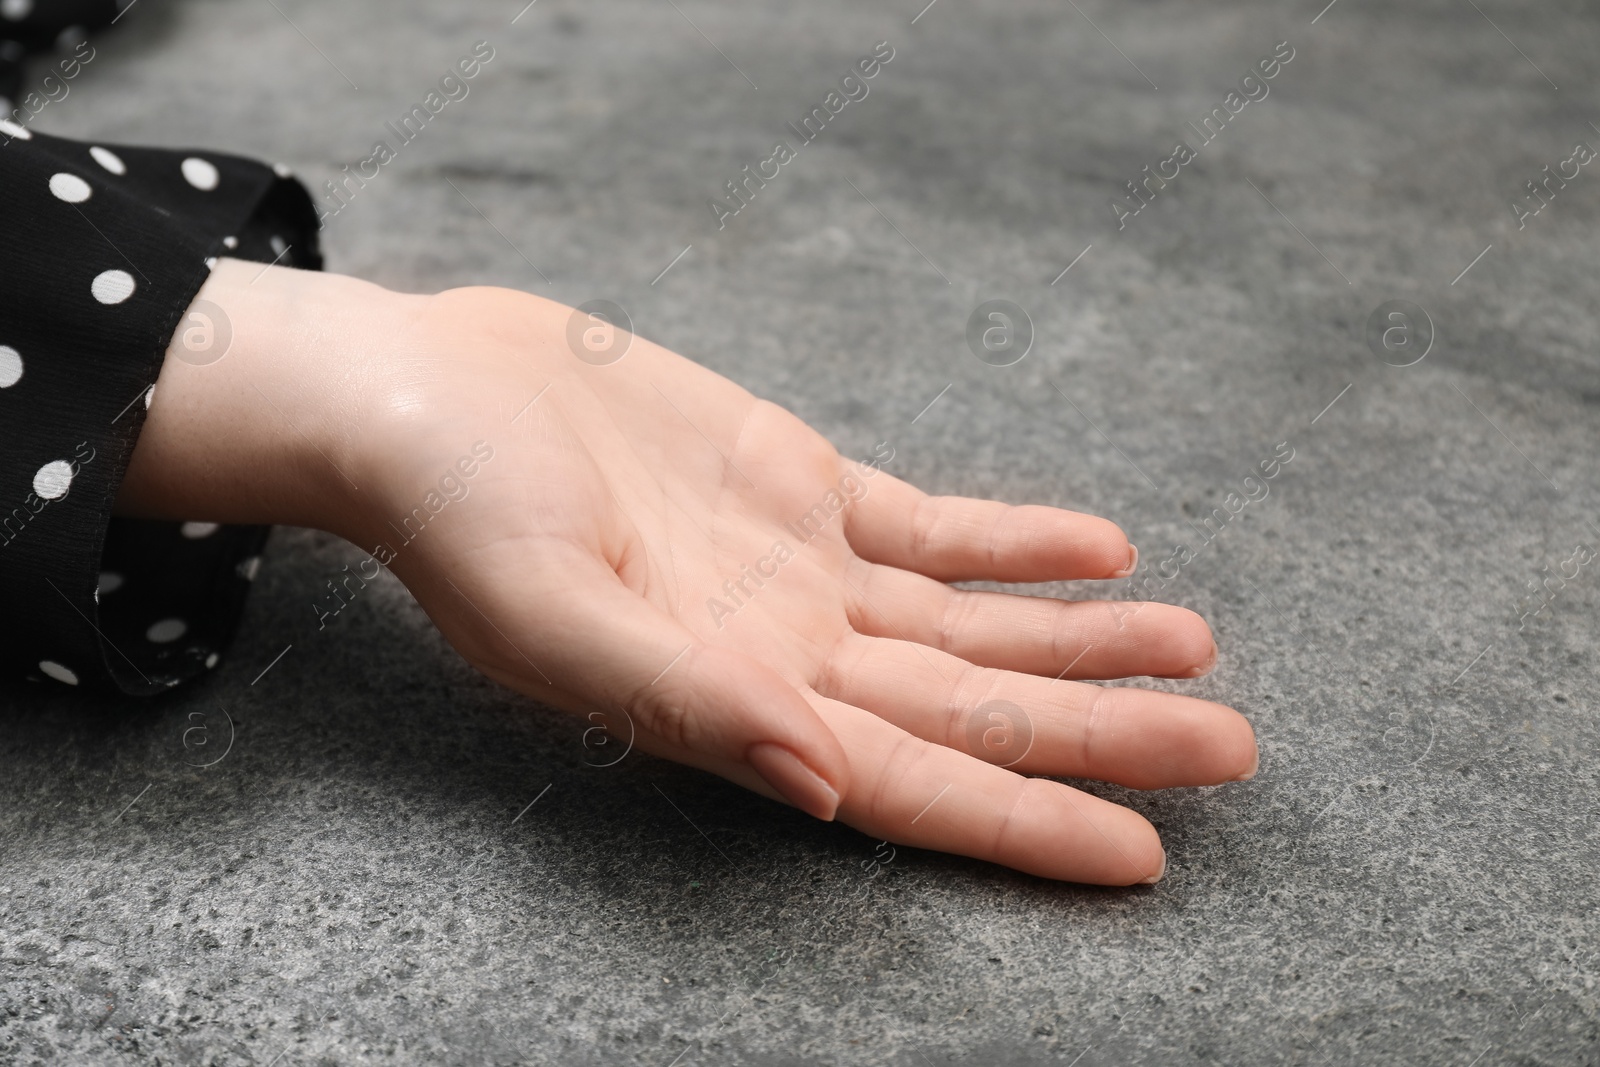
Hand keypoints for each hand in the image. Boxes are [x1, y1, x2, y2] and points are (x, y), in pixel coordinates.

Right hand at [121, 260, 1256, 885]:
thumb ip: (690, 702)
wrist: (428, 391)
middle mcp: (787, 651)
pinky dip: (1015, 541)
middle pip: (972, 708)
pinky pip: (932, 528)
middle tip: (1233, 746)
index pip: (911, 784)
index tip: (1145, 853)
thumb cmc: (459, 511)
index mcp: (736, 702)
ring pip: (973, 623)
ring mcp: (803, 570)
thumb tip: (823, 782)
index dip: (1025, 822)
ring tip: (1197, 646)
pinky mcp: (802, 486)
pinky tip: (1096, 550)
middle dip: (1100, 730)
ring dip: (1081, 639)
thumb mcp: (552, 614)